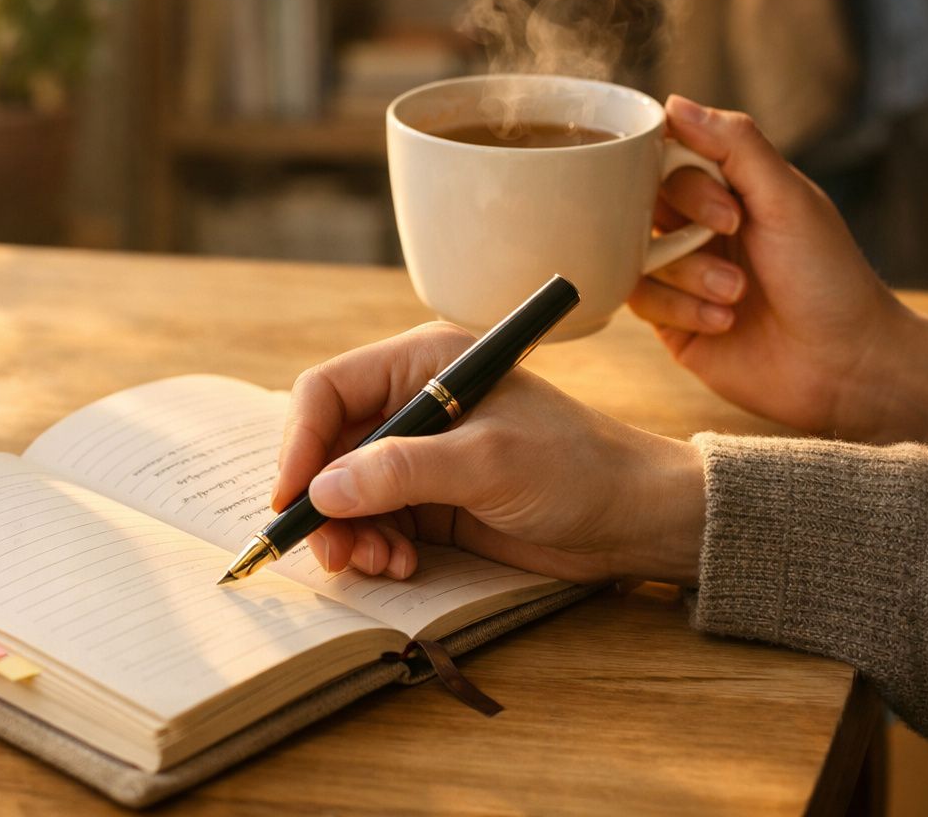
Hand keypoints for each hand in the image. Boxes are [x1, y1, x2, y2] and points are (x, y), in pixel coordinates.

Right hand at [272, 322, 704, 582]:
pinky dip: (375, 547)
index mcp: (424, 362)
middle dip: (324, 501)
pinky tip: (402, 566)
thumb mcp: (488, 463)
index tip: (291, 501)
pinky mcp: (432, 499)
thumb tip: (322, 489)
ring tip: (380, 563)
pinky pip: (375, 521)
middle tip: (333, 551)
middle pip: (329, 446)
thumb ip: (402, 472)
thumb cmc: (576, 469)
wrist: (636, 518)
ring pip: (346, 491)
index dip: (300, 444)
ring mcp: (421, 453)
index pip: (329, 390)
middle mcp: (414, 401)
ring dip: (350, 532)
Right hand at [628, 96, 909, 437]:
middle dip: (686, 224)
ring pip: (637, 253)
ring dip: (688, 273)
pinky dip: (682, 309)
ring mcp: (682, 274)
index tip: (725, 207)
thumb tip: (674, 103)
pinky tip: (724, 321)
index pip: (669, 157)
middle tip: (729, 236)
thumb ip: (735, 145)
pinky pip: (641, 300)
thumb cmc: (830, 277)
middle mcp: (698, 227)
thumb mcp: (789, 199)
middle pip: (643, 202)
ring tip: (736, 294)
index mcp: (729, 190)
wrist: (846, 364)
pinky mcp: (672, 321)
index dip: (681, 178)